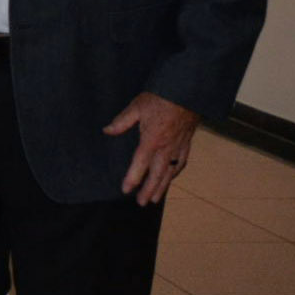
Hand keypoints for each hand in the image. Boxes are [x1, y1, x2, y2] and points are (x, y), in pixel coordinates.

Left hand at [104, 91, 198, 205]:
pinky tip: (172, 177)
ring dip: (163, 186)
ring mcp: (179, 146)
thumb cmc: (161, 98)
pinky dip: (176, 173)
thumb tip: (107, 130)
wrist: (188, 92)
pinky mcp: (187, 142)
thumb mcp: (136, 107)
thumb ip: (121, 122)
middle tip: (142, 203)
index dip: (133, 178)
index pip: (140, 164)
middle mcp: (167, 147)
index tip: (126, 190)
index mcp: (152, 140)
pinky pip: (182, 162)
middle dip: (149, 189)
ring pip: (171, 172)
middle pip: (157, 174)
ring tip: (155, 198)